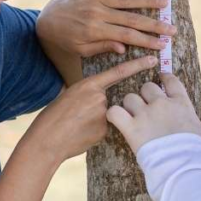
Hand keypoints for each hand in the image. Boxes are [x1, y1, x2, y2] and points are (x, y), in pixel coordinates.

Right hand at [24, 54, 158, 163]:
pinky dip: (96, 131)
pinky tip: (82, 135)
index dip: (137, 65)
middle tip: (80, 117)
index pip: (119, 72)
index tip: (153, 60)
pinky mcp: (105, 130)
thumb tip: (101, 99)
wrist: (47, 140)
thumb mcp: (70, 95)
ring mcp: (104, 114)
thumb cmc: (54, 117)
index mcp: (90, 85)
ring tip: (78, 127)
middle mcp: (100, 97)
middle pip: (111, 98)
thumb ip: (89, 94)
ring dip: (97, 120)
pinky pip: (106, 127)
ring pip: (109, 115)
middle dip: (101, 107)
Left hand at [36, 0, 174, 57]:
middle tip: (171, 28)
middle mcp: (98, 12)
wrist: (47, 18)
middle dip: (154, 24)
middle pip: (132, 19)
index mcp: (95, 30)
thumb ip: (103, 46)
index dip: (147, 40)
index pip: (128, 35)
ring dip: (148, 0)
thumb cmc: (66, 38)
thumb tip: (124, 47)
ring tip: (165, 2)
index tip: (162, 44)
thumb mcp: (82, 49)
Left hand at [106, 74, 200, 154]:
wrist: (183, 164)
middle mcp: (161, 104)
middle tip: (146, 107)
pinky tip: (118, 121)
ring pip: (129, 98)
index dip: (165, 78)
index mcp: (181, 104)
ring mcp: (145, 114)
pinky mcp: (131, 128)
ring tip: (131, 116)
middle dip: (145, 95)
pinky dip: (114, 115)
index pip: (171, 81)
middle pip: (147, 87)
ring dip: (129, 106)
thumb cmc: (198, 152)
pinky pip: (115, 112)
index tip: (162, 79)